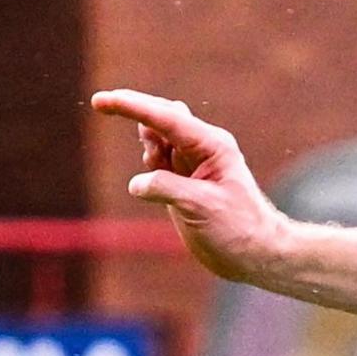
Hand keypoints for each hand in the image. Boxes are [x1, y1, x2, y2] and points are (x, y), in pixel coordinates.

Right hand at [93, 88, 291, 282]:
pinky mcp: (183, 182)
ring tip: (155, 165)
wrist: (255, 254)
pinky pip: (159, 162)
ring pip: (159, 137)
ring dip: (147, 144)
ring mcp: (193, 164)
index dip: (132, 107)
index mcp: (212, 145)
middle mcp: (203, 148)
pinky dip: (149, 163)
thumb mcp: (200, 207)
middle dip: (135, 111)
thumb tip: (136, 184)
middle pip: (162, 117)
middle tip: (102, 104)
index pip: (166, 119)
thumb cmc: (238, 229)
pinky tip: (152, 176)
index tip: (102, 101)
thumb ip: (166, 189)